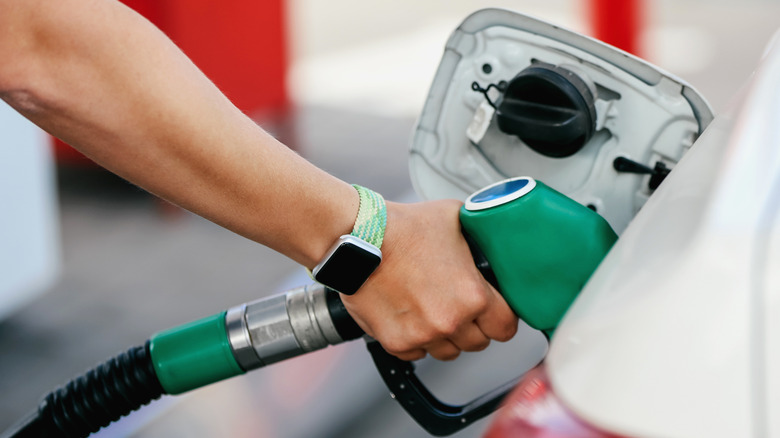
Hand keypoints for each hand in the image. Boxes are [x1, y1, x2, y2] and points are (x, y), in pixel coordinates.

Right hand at [340, 199, 518, 360]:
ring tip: (432, 310)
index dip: (501, 318)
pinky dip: (416, 340)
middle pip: (478, 342)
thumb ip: (478, 235)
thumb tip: (490, 233)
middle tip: (458, 305)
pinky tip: (410, 316)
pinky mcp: (396, 342)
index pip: (506, 327)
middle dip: (473, 326)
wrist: (358, 238)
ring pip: (448, 352)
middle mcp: (451, 321)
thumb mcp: (455, 218)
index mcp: (473, 296)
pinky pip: (417, 354)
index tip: (493, 312)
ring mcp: (422, 335)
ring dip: (445, 336)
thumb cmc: (402, 227)